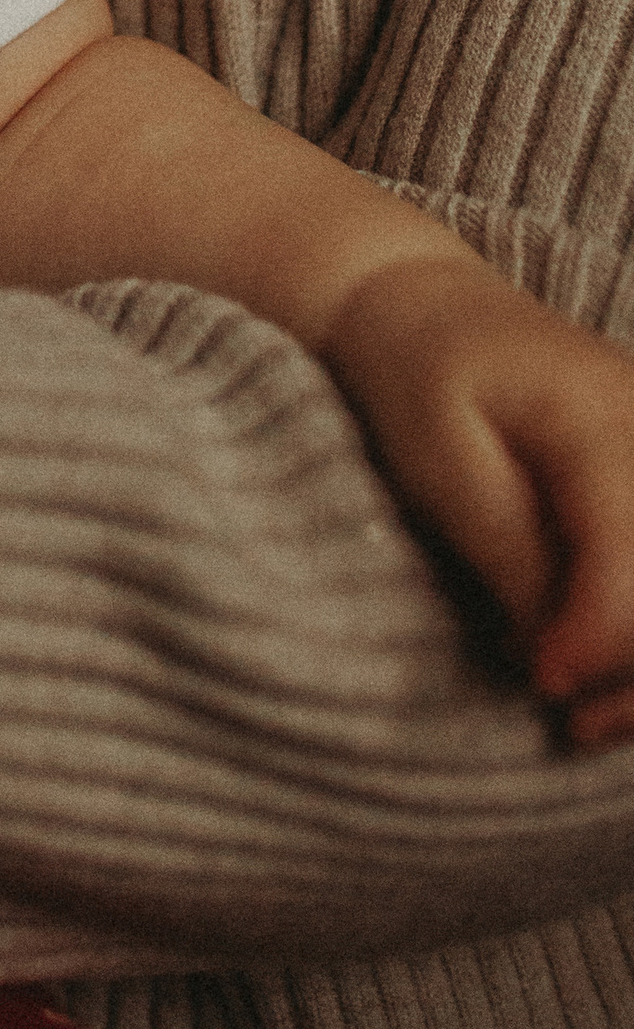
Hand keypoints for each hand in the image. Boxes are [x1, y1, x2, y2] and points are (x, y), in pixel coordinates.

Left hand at [322, 253, 633, 745]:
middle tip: (571, 718)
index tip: (541, 682)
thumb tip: (562, 667)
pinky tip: (605, 672)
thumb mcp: (440, 464)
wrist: (426, 310)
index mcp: (603, 418)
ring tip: (586, 711)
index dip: (599, 645)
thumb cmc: (416, 377)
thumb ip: (510, 559)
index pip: (633, 564)